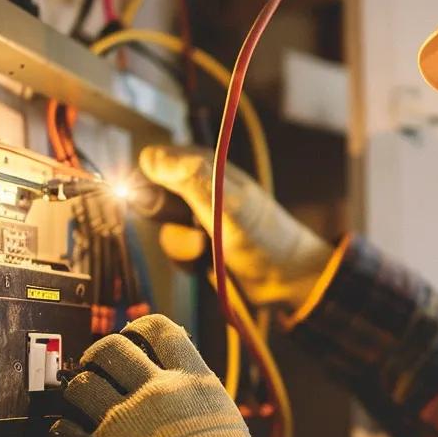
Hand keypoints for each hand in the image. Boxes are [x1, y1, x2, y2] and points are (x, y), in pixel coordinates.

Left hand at [48, 315, 264, 436]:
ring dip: (77, 395)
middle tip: (96, 372)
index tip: (131, 338)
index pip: (160, 330)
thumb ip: (202, 405)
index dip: (139, 330)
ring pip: (79, 385)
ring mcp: (118, 426)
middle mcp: (154, 395)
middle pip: (110, 348)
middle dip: (98, 357)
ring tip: (81, 411)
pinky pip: (56, 433)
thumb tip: (187, 395)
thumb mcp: (230, 431)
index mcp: (193, 385)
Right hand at [139, 146, 334, 310]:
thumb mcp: (227, 206)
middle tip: (192, 228)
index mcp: (206, 167)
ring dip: (181, 246)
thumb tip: (150, 156)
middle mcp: (199, 189)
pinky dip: (186, 262)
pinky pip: (175, 253)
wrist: (286, 280)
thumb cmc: (263, 237)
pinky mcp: (200, 246)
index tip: (166, 205)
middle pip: (153, 199)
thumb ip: (192, 180)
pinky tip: (206, 263)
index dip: (152, 184)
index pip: (155, 161)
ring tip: (205, 250)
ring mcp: (198, 219)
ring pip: (163, 230)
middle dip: (168, 221)